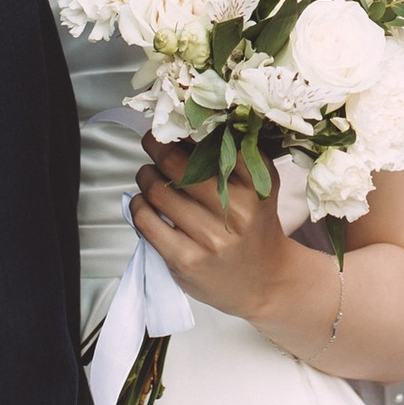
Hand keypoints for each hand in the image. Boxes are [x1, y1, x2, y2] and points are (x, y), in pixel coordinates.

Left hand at [131, 133, 311, 330]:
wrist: (265, 281)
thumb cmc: (255, 225)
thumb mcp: (261, 186)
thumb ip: (237, 155)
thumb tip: (192, 124)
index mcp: (255, 186)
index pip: (215, 143)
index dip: (186, 128)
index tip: (175, 123)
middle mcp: (234, 212)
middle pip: (177, 164)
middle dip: (157, 146)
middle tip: (153, 142)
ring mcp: (209, 239)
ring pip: (157, 190)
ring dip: (145, 175)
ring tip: (149, 174)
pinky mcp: (185, 261)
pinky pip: (146, 222)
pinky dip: (138, 205)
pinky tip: (144, 202)